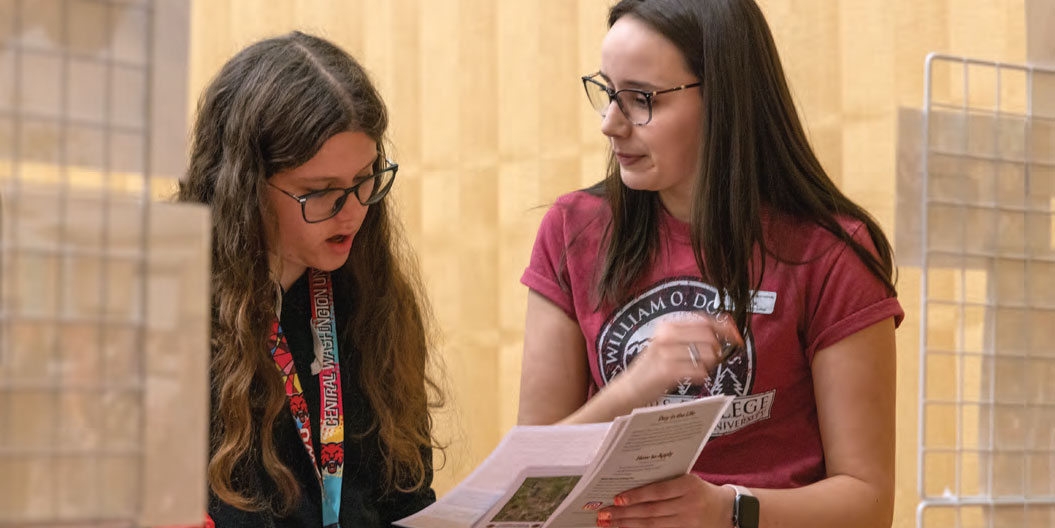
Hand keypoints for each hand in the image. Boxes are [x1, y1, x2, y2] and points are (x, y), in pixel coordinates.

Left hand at [596, 474, 734, 527]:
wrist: (729, 510)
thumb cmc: (701, 491)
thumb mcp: (688, 480)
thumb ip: (665, 483)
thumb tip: (631, 486)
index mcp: (688, 485)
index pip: (657, 491)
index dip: (636, 496)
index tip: (616, 498)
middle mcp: (689, 505)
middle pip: (651, 511)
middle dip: (624, 513)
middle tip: (604, 514)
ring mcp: (688, 522)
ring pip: (653, 525)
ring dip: (628, 525)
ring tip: (610, 524)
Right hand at [621, 313, 742, 403]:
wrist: (631, 388)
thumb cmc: (654, 366)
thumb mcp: (668, 343)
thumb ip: (692, 334)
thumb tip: (725, 326)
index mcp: (667, 325)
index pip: (703, 320)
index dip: (723, 326)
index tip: (735, 335)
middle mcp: (666, 336)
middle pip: (709, 335)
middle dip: (718, 347)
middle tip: (715, 357)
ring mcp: (666, 353)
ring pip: (707, 354)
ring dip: (710, 363)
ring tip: (699, 367)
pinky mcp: (668, 371)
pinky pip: (700, 370)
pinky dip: (702, 375)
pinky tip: (694, 376)